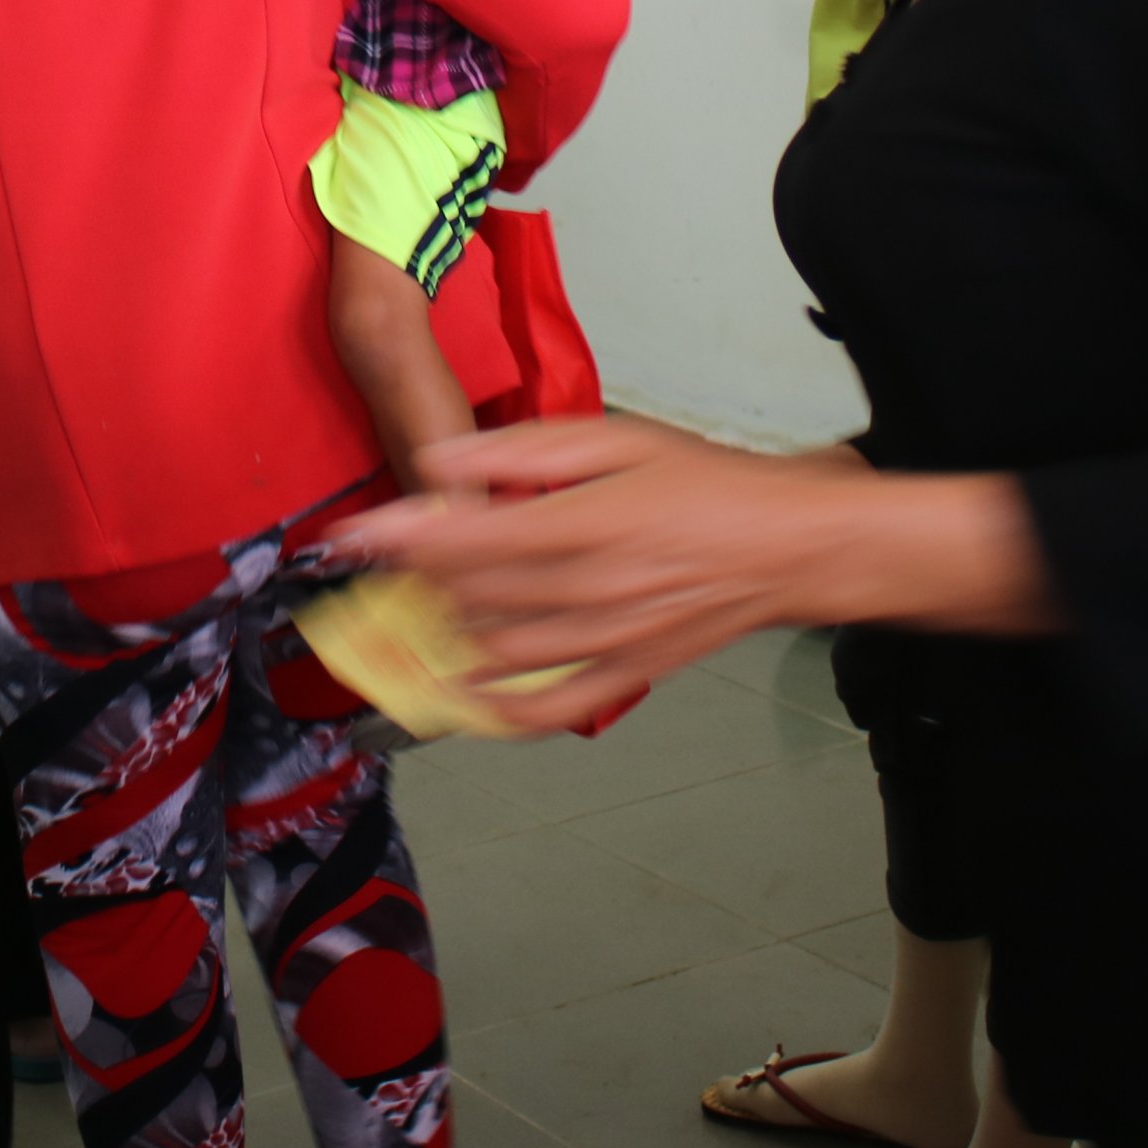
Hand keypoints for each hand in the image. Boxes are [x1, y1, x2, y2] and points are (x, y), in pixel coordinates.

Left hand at [330, 420, 1047, 732]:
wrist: (792, 548)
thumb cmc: (709, 484)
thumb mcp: (621, 439)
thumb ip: (528, 451)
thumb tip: (446, 462)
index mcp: (584, 522)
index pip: (466, 538)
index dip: (401, 539)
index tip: (354, 536)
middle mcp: (588, 590)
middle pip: (471, 596)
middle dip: (417, 581)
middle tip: (387, 564)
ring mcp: (606, 642)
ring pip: (497, 649)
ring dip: (448, 630)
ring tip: (422, 607)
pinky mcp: (625, 675)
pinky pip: (548, 708)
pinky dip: (496, 708)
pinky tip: (463, 693)